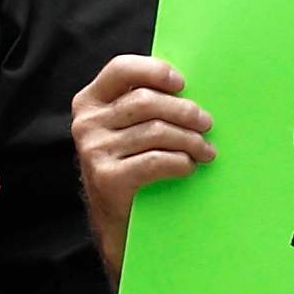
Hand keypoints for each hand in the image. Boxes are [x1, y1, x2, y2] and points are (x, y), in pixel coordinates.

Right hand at [74, 56, 212, 273]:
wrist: (116, 225)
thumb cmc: (131, 168)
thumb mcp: (127, 131)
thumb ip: (143, 106)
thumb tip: (189, 87)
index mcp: (90, 102)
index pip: (120, 69)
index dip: (154, 70)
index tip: (182, 83)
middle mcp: (86, 124)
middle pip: (147, 102)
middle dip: (185, 111)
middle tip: (207, 124)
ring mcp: (94, 151)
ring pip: (156, 131)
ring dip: (190, 140)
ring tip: (206, 151)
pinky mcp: (107, 178)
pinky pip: (156, 161)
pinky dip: (180, 162)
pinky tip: (190, 167)